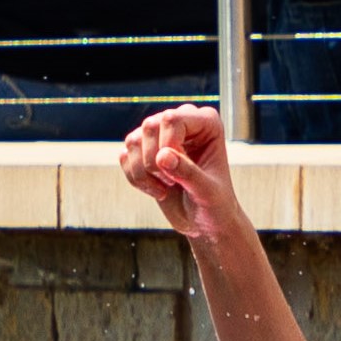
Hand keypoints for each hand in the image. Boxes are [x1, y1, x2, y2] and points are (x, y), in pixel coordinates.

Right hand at [112, 104, 239, 238]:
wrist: (204, 220)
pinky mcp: (143, 151)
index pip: (172, 119)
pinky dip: (136, 179)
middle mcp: (182, 122)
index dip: (169, 146)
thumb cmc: (215, 204)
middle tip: (174, 182)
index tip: (180, 173)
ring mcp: (160, 135)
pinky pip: (124, 156)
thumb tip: (162, 156)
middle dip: (155, 162)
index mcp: (206, 123)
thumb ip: (188, 173)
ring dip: (144, 172)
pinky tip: (157, 190)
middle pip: (150, 126)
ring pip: (133, 140)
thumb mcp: (207, 192)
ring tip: (167, 186)